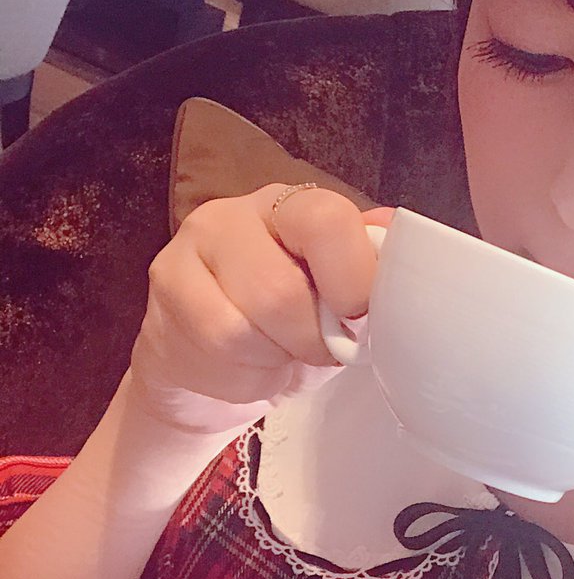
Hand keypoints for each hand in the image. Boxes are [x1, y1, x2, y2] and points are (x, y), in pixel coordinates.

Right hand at [127, 185, 392, 440]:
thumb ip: (369, 270)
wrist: (216, 372)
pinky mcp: (165, 282)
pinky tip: (247, 365)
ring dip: (279, 356)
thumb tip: (403, 237)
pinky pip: (218, 341)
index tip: (360, 320)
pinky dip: (247, 370)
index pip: (328, 220)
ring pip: (248, 321)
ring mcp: (193, 243)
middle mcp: (239, 212)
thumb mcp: (340, 304)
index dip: (352, 280)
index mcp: (297, 206)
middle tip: (321, 349)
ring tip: (282, 354)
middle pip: (282, 288)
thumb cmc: (292, 331)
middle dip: (313, 338)